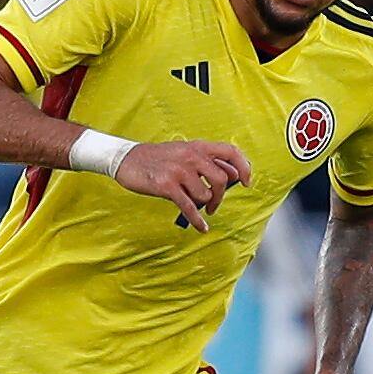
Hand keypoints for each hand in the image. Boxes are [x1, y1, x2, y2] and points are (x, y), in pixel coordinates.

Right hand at [117, 139, 251, 231]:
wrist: (126, 159)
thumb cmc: (159, 158)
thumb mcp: (185, 151)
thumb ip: (208, 161)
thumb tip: (234, 175)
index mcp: (198, 146)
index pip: (231, 152)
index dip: (244, 168)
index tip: (246, 182)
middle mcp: (191, 156)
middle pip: (221, 180)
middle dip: (220, 197)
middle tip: (214, 205)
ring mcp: (179, 170)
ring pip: (205, 195)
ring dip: (203, 205)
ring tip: (196, 206)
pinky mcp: (167, 185)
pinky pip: (189, 207)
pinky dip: (197, 220)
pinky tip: (202, 227)